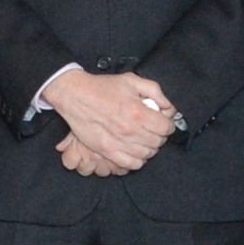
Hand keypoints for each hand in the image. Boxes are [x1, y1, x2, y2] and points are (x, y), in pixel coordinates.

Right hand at [42, 65, 175, 173]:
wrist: (75, 96)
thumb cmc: (103, 87)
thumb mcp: (131, 80)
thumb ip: (155, 91)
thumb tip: (168, 107)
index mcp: (138, 112)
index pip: (166, 128)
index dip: (168, 125)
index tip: (164, 122)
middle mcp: (130, 130)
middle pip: (157, 142)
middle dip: (159, 136)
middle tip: (153, 129)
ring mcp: (118, 143)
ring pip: (147, 155)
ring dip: (149, 148)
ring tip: (144, 140)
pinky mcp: (107, 151)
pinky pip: (131, 164)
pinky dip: (138, 160)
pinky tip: (135, 151)